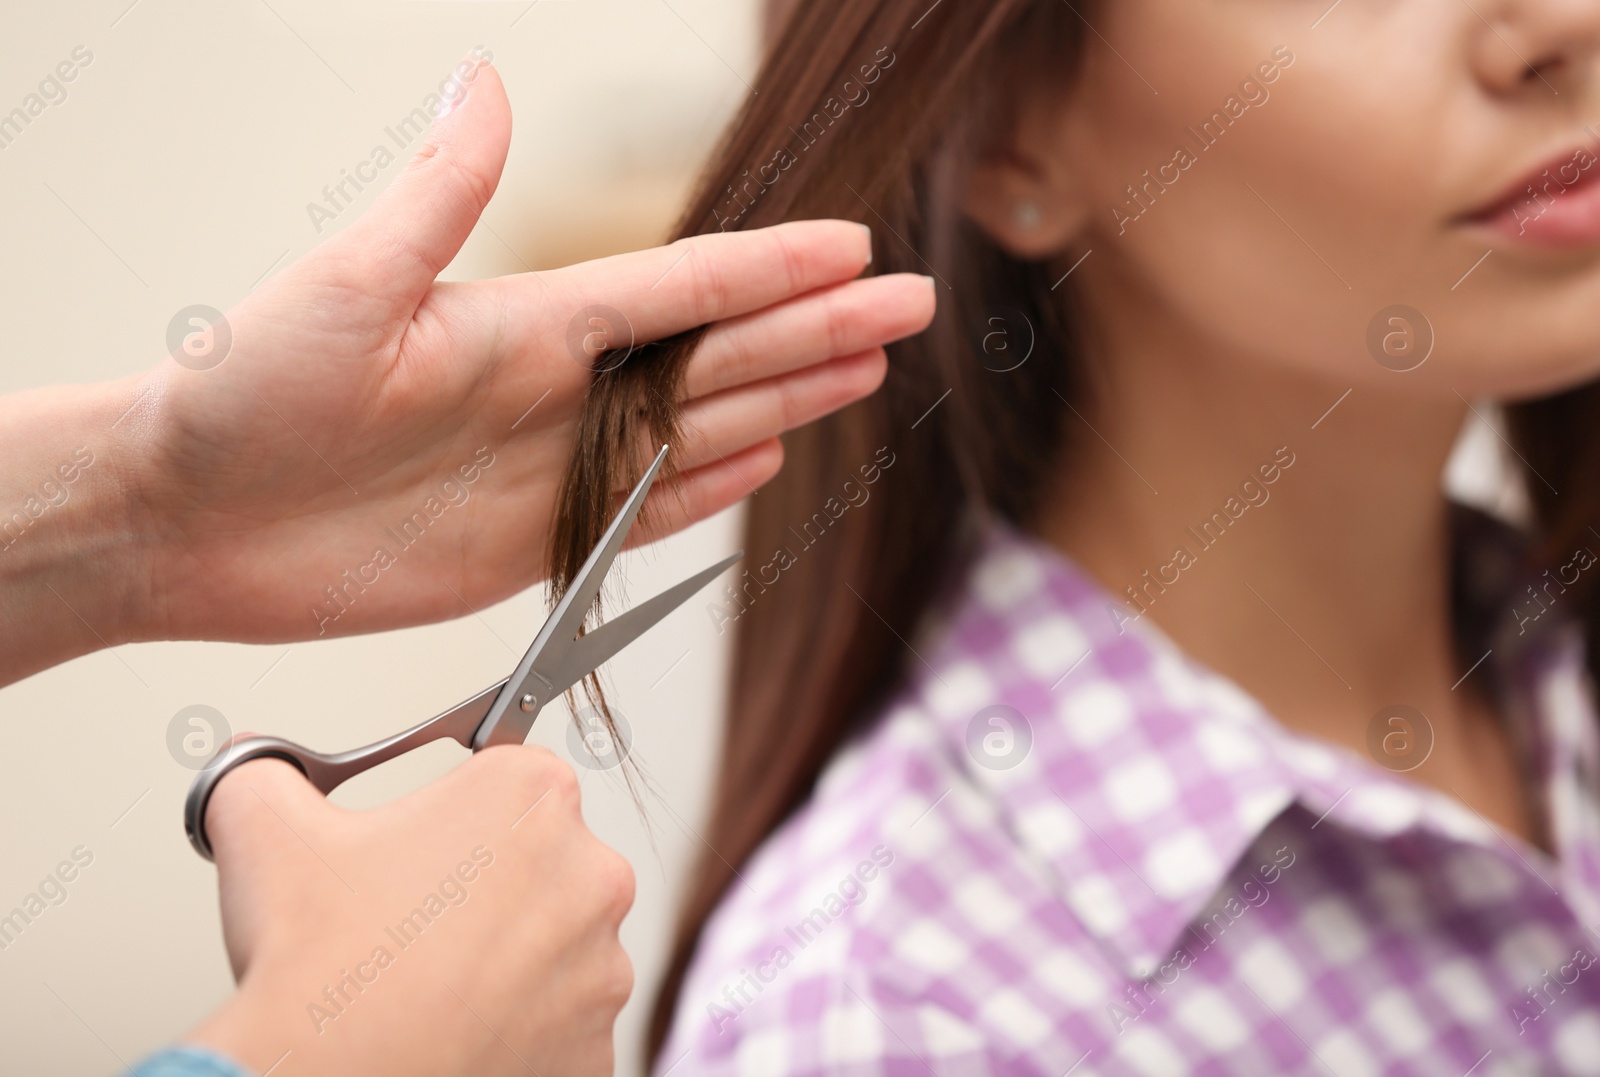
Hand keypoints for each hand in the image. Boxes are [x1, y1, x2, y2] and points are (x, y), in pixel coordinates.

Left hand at [115, 56, 933, 645]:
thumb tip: (488, 77)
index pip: (682, 290)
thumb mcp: (346, 285)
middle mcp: (558, 391)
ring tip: (864, 375)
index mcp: (529, 323)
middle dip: (820, 331)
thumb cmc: (248, 393)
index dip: (773, 271)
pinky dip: (711, 490)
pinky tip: (766, 459)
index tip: (854, 249)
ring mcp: (554, 469)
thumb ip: (439, 196)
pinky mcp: (535, 543)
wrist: (190, 519)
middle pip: (721, 357)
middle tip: (908, 310)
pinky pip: (647, 514)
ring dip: (789, 400)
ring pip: (702, 428)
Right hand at [185, 748, 631, 1076]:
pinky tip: (461, 1031)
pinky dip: (523, 1031)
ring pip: (558, 949)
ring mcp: (603, 966)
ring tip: (433, 982)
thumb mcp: (268, 830)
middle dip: (491, 887)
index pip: (507, 781)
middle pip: (544, 864)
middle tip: (418, 921)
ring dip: (511, 961)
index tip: (423, 846)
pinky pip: (564, 1027)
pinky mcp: (596, 1048)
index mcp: (532, 795)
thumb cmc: (322, 964)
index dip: (455, 815)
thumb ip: (270, 776)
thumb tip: (256, 771)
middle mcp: (590, 874)